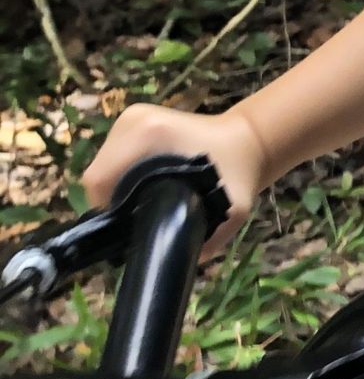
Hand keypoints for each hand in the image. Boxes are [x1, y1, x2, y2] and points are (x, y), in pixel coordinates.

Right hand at [79, 103, 272, 261]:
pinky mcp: (133, 123)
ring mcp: (130, 119)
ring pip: (104, 168)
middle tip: (142, 221)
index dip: (110, 211)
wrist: (248, 140)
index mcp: (147, 133)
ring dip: (118, 191)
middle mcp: (132, 121)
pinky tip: (145, 190)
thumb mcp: (232, 206)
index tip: (134, 227)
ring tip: (146, 206)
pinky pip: (113, 160)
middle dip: (115, 203)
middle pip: (100, 174)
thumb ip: (211, 237)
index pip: (100, 179)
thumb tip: (184, 258)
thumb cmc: (240, 170)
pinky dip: (123, 178)